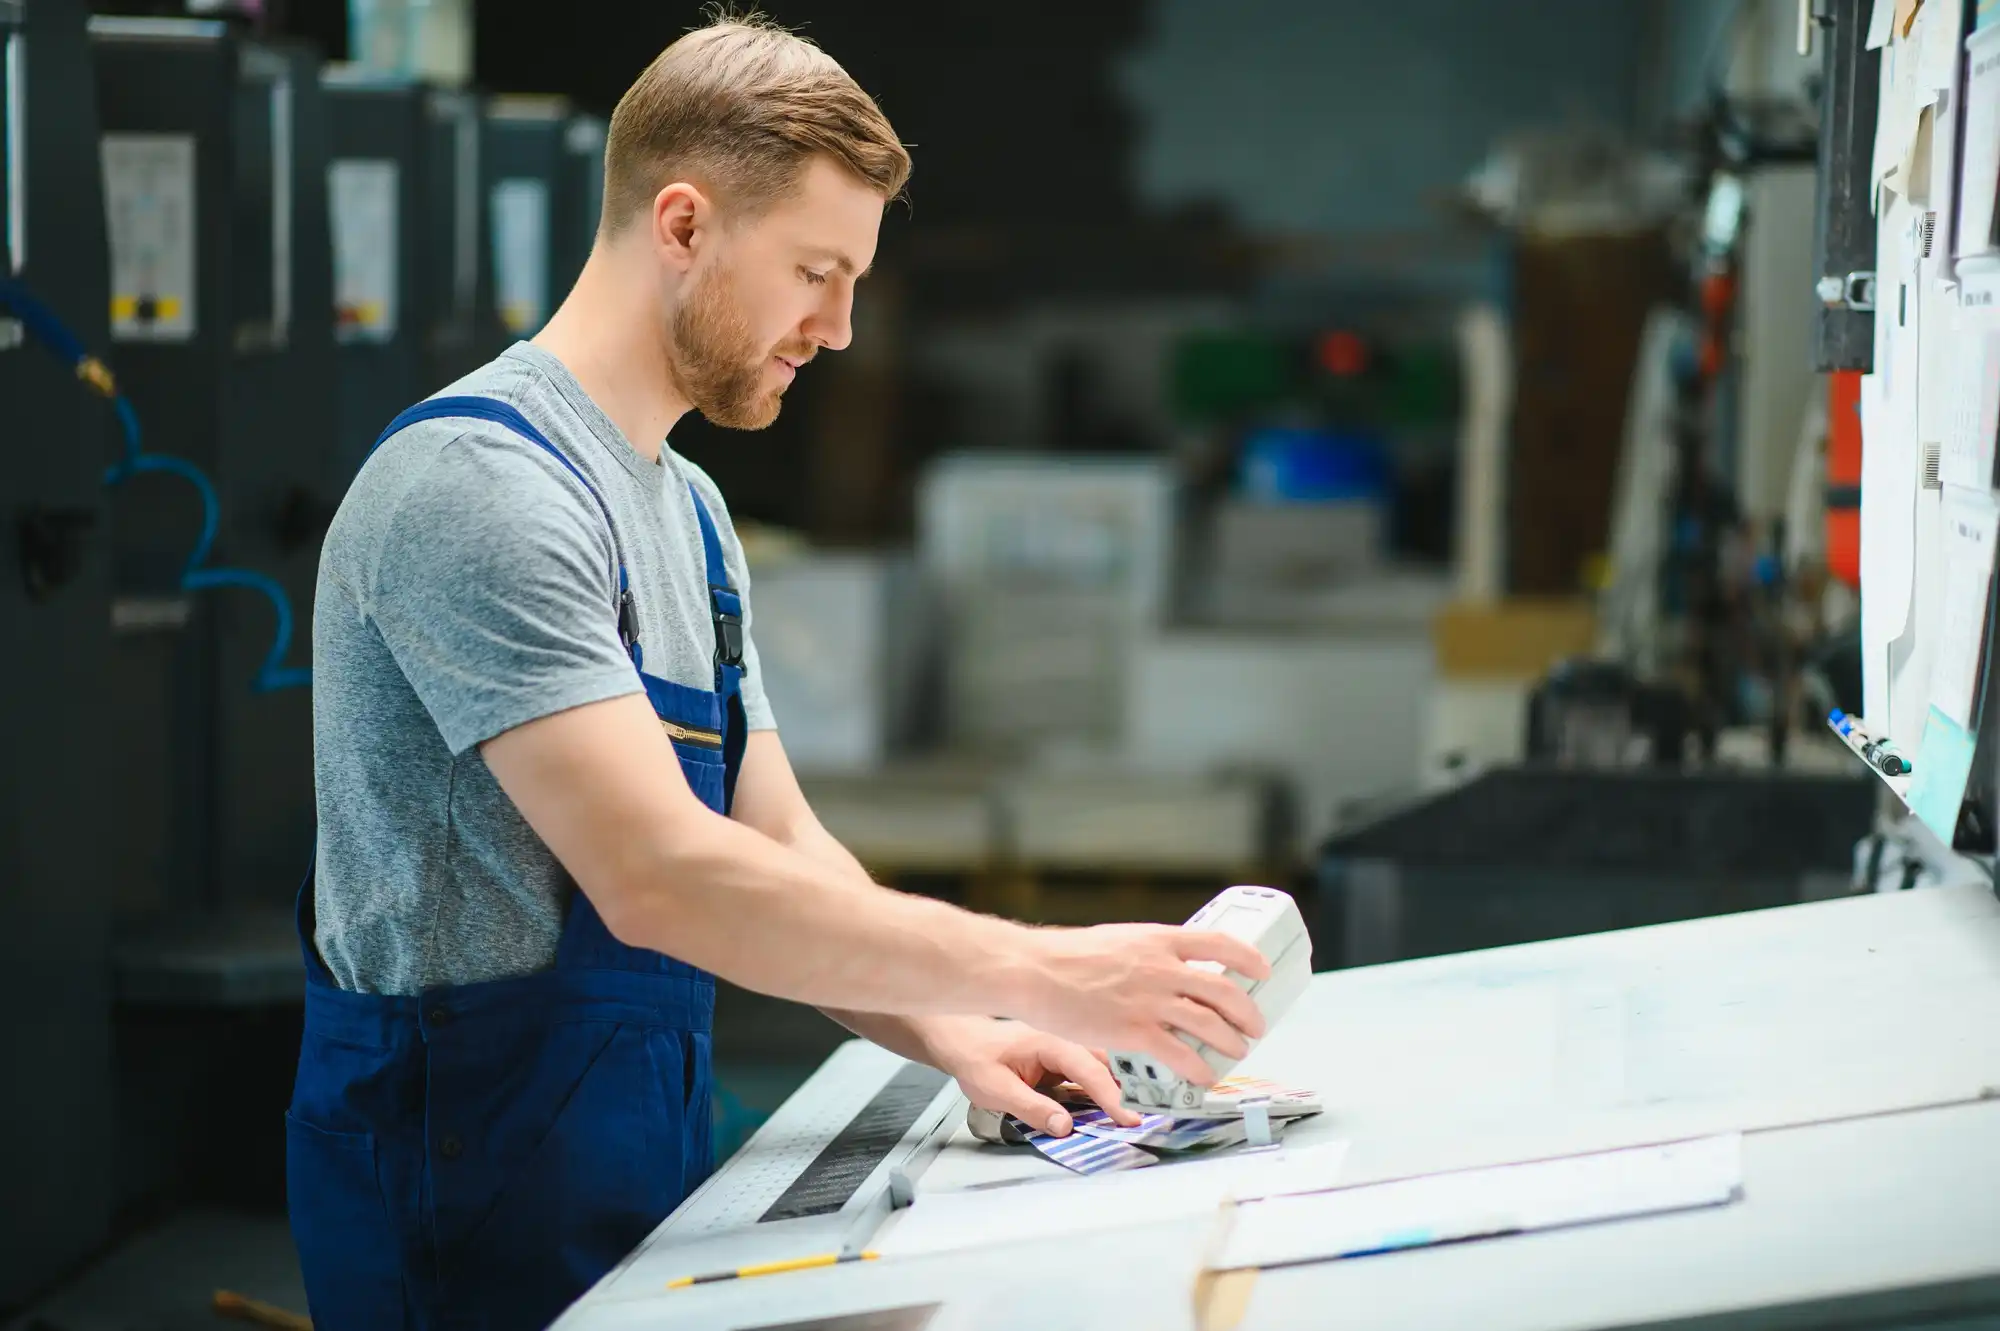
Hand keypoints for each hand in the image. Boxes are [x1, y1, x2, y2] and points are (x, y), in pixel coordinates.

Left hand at [926, 1017, 1143, 1136]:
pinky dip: (1107, 1087)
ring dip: (1122, 1086)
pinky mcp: (1064, 1060)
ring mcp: (1067, 1048)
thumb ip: (1031, 1108)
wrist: (960, 1039)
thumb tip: (1065, 1127)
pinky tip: (1118, 1104)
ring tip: (1141, 1111)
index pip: (1090, 1071)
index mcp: (1051, 1042)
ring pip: (1104, 1064)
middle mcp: (1066, 1040)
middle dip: (1131, 1087)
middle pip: (1108, 1062)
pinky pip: (1092, 1072)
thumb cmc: (976, 1059)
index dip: (1112, 1098)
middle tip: (1151, 1115)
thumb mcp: (996, 1089)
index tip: (1131, 1121)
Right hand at [1005, 923, 1270, 1087]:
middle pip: (1224, 991)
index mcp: (1159, 940)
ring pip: (1210, 1025)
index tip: (1261, 970)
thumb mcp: (1118, 940)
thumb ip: (1148, 953)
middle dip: (1247, 1012)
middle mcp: (1162, 968)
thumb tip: (1168, 966)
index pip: (1221, 944)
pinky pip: (1181, 1054)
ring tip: (1236, 1051)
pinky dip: (1200, 1068)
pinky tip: (1205, 1076)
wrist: (1034, 971)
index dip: (1249, 959)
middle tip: (1254, 1025)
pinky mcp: (1135, 1032)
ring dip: (1231, 1042)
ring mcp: (1150, 1001)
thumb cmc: (1066, 956)